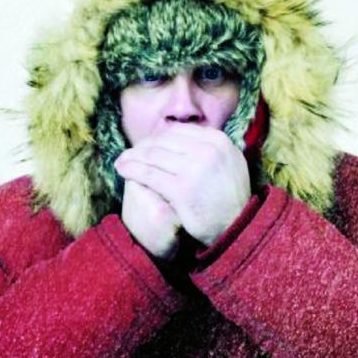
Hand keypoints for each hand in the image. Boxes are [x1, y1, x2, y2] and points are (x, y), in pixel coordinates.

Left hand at [114, 124, 250, 246]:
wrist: (237, 227)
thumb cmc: (230, 197)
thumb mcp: (230, 162)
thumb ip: (210, 147)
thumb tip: (186, 134)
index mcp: (218, 140)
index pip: (177, 131)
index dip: (157, 138)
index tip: (145, 146)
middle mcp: (208, 150)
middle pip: (163, 141)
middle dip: (142, 147)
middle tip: (128, 153)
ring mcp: (195, 169)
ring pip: (153, 156)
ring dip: (132, 157)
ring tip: (121, 161)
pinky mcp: (182, 189)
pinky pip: (150, 174)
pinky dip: (133, 170)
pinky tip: (123, 170)